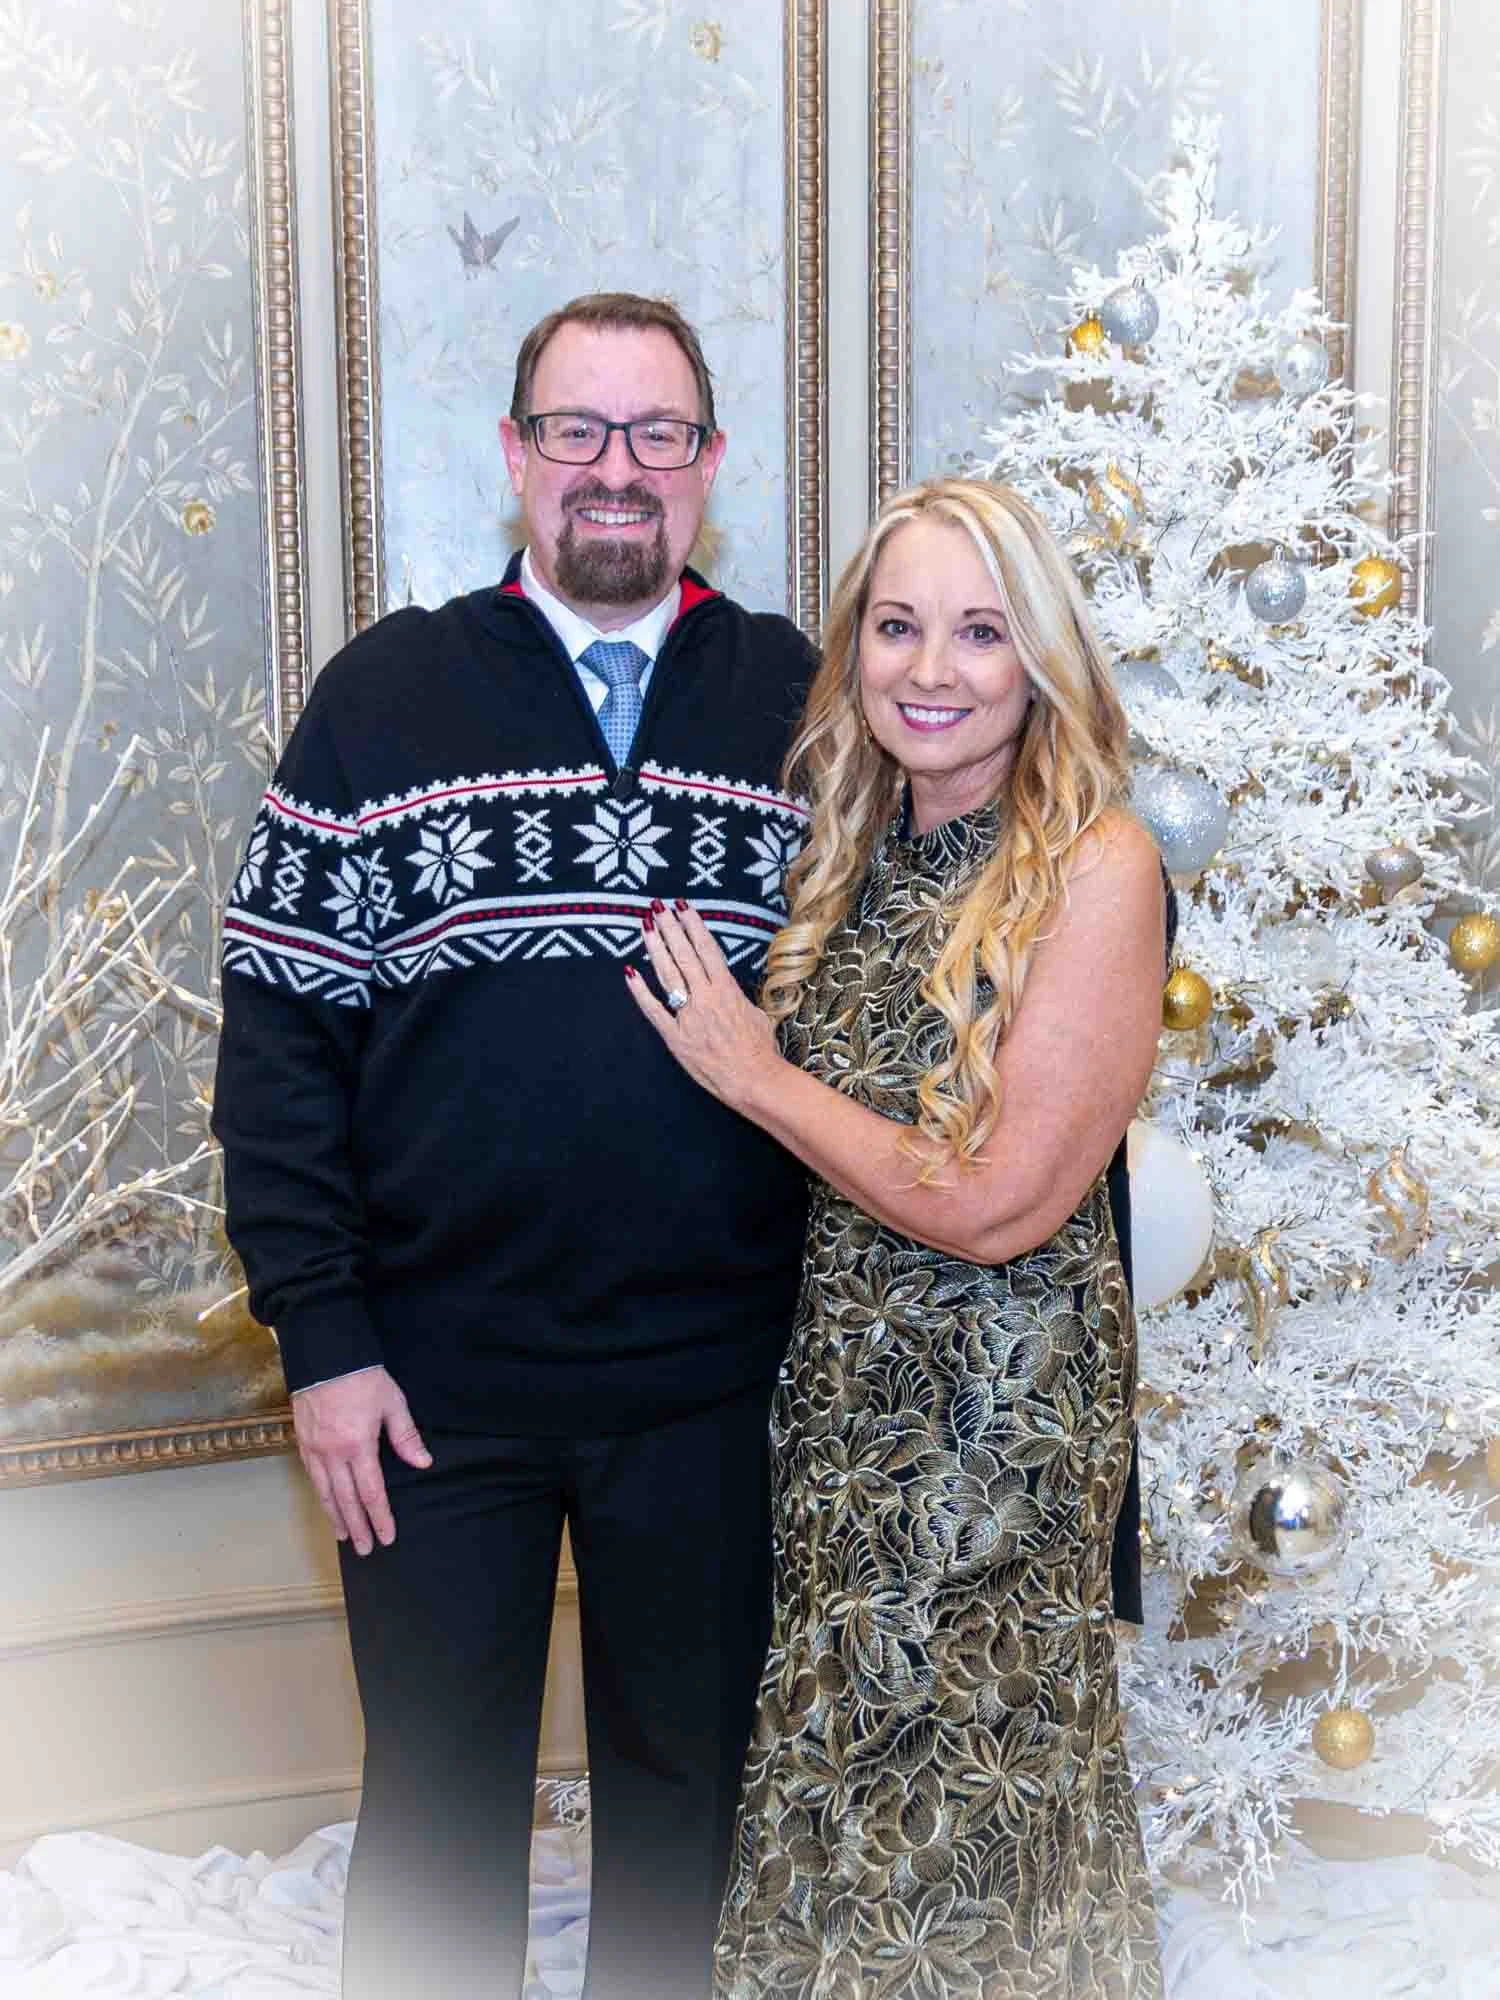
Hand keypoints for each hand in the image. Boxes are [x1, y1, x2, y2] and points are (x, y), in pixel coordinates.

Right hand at [292, 1365, 431, 1555]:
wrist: (324, 1354)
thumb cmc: (363, 1376)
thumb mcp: (393, 1403)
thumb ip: (406, 1437)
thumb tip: (423, 1463)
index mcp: (358, 1446)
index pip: (372, 1493)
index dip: (380, 1518)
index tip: (387, 1537)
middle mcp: (333, 1454)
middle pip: (346, 1500)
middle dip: (358, 1527)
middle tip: (366, 1550)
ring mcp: (314, 1449)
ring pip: (324, 1492)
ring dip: (336, 1516)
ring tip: (345, 1536)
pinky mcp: (302, 1441)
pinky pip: (312, 1476)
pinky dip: (320, 1495)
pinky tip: (326, 1503)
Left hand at [626, 899, 780, 1109]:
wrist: (752, 1079)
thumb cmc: (759, 1049)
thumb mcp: (755, 1013)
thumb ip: (737, 995)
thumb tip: (727, 988)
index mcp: (726, 989)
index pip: (706, 948)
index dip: (693, 925)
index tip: (683, 907)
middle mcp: (705, 998)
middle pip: (684, 955)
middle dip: (670, 928)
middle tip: (658, 907)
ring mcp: (688, 1017)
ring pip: (668, 975)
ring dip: (656, 949)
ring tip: (646, 927)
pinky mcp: (675, 1038)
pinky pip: (653, 1011)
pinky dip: (640, 991)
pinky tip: (630, 972)